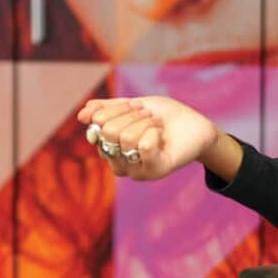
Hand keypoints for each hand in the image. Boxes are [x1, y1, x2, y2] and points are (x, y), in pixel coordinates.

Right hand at [74, 95, 226, 180]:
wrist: (195, 125)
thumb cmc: (164, 117)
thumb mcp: (132, 107)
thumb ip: (107, 110)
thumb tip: (82, 114)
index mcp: (110, 149)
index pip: (97, 124)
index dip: (116, 109)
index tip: (133, 107)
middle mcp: (119, 164)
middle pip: (109, 131)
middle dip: (132, 115)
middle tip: (148, 117)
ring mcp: (136, 170)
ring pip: (126, 137)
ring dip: (146, 122)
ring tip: (156, 125)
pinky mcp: (155, 171)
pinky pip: (144, 146)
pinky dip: (154, 132)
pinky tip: (162, 134)